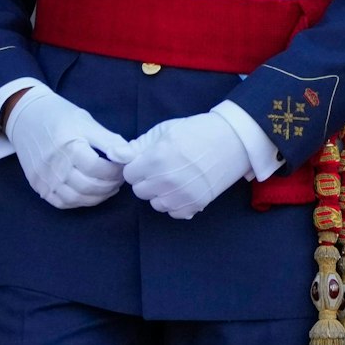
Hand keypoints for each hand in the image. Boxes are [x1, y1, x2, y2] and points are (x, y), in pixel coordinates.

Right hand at [5, 85, 133, 209]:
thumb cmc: (59, 115)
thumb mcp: (86, 122)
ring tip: (107, 186)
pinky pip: (61, 202)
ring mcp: (44, 178)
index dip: (116, 172)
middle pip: (89, 187)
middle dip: (110, 185)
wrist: (25, 116)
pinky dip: (78, 201)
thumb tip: (130, 156)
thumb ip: (109, 141)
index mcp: (69, 147)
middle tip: (118, 178)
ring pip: (76, 198)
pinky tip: (89, 193)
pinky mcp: (37, 185)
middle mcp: (55, 166)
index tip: (123, 166)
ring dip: (97, 197)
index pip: (99, 169)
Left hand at [122, 111, 252, 219]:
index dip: (137, 166)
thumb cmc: (196, 131)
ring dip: (161, 193)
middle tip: (163, 167)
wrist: (232, 141)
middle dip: (147, 180)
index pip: (129, 175)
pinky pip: (173, 212)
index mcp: (156, 159)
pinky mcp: (195, 205)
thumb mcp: (164, 131)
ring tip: (176, 177)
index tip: (149, 160)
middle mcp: (166, 181)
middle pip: (140, 191)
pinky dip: (176, 203)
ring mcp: (181, 196)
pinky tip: (185, 188)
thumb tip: (113, 154)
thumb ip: (137, 146)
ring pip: (155, 204)